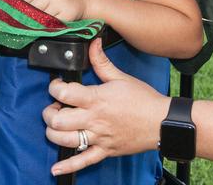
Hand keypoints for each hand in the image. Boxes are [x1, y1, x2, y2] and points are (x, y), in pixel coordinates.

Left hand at [18, 0, 90, 22]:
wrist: (85, 0)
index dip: (24, 5)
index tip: (24, 10)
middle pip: (32, 7)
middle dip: (31, 14)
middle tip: (32, 18)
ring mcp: (60, 3)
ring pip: (41, 17)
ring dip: (40, 21)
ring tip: (42, 20)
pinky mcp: (67, 14)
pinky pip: (52, 23)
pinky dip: (50, 25)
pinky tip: (51, 23)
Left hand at [43, 40, 168, 173]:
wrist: (163, 122)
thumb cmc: (144, 100)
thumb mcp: (121, 77)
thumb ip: (101, 62)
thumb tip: (93, 43)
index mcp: (96, 99)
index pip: (63, 93)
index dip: (54, 87)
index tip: (56, 85)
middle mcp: (94, 120)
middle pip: (58, 120)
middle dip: (49, 113)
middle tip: (53, 108)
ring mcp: (98, 137)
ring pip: (65, 140)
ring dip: (53, 134)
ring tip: (56, 126)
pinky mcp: (105, 151)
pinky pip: (83, 161)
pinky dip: (68, 166)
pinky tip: (56, 168)